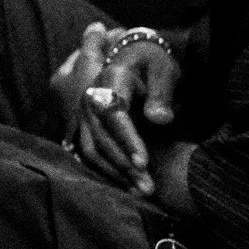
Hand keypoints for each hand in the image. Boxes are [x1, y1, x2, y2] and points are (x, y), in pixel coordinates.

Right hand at [56, 27, 182, 194]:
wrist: (133, 56)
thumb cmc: (152, 61)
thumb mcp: (163, 68)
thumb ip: (162, 92)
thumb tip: (160, 119)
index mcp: (110, 80)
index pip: (115, 113)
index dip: (127, 139)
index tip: (144, 162)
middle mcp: (92, 99)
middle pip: (102, 137)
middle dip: (124, 165)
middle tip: (149, 188)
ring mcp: (85, 114)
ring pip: (93, 149)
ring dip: (116, 173)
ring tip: (142, 192)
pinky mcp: (86, 127)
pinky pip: (90, 153)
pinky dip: (108, 171)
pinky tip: (127, 186)